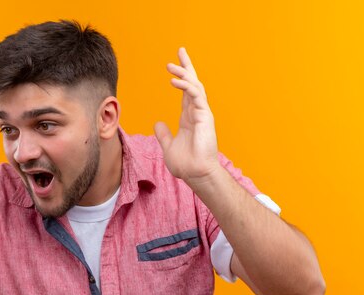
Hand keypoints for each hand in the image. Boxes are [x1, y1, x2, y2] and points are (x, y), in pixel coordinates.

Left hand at [154, 47, 219, 185]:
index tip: (175, 63)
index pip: (185, 91)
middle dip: (187, 66)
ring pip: (195, 86)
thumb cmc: (186, 163)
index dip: (181, 76)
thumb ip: (164, 134)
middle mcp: (196, 112)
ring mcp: (202, 113)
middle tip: (180, 51)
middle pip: (193, 83)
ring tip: (171, 66)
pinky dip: (186, 87)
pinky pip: (196, 96)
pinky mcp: (205, 117)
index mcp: (189, 116)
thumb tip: (158, 124)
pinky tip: (174, 81)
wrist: (195, 174)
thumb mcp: (168, 146)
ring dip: (184, 74)